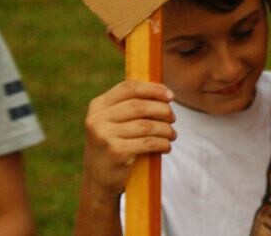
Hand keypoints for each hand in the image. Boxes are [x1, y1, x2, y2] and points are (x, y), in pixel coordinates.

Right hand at [81, 80, 175, 198]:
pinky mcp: (115, 152)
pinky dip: (163, 144)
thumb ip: (130, 106)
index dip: (153, 89)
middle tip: (172, 118)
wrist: (97, 182)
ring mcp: (104, 136)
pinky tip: (166, 147)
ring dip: (166, 129)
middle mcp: (97, 119)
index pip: (129, 87)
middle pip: (140, 105)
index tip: (170, 96)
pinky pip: (148, 143)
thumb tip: (164, 92)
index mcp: (97, 106)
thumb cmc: (113, 146)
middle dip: (162, 110)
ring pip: (147, 125)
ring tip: (172, 134)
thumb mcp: (112, 123)